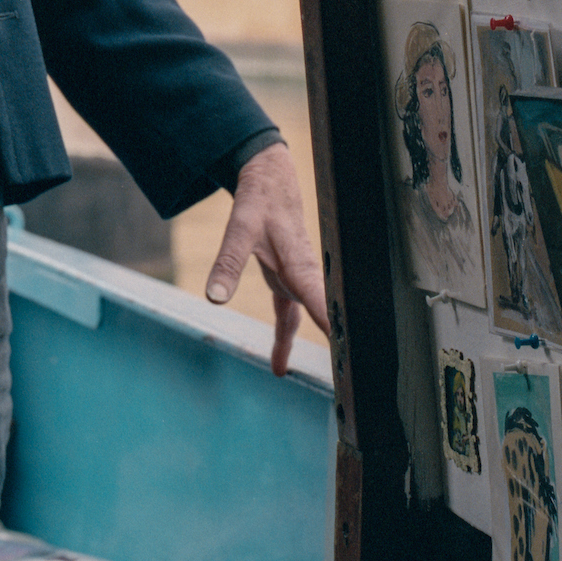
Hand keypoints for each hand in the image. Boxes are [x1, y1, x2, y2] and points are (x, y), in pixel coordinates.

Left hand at [204, 143, 331, 379]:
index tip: (346, 357)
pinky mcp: (288, 280)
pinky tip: (278, 366)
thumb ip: (228, 264)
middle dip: (337, 348)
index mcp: (301, 267)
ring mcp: (299, 280)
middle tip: (347, 381)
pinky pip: (290, 316)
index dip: (334, 330)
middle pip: (325, 318)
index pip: (322, 305)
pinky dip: (285, 339)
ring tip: (317, 381)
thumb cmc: (259, 202)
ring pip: (308, 320)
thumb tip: (213, 299)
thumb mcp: (239, 230)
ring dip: (313, 348)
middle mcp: (306, 277)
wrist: (269, 178)